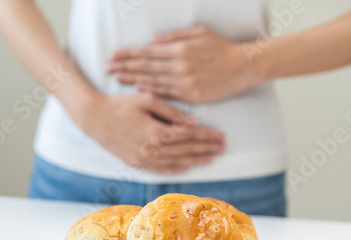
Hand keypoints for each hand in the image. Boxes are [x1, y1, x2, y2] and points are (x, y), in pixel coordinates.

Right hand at [78, 93, 224, 173]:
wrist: (94, 118)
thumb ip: (171, 112)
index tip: (221, 136)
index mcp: (155, 131)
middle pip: (185, 150)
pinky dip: (176, 169)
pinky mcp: (136, 163)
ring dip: (195, 160)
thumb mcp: (147, 100)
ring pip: (176, 162)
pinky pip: (160, 170)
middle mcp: (151, 149)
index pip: (188, 135)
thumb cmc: (121, 104)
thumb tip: (193, 121)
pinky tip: (188, 166)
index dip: (206, 136)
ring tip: (211, 158)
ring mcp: (143, 159)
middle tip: (222, 148)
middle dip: (206, 149)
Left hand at [108, 26, 262, 103]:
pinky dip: (151, 91)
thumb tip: (152, 40)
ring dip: (133, 80)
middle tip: (107, 69)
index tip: (113, 56)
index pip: (147, 52)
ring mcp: (185, 83)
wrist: (244, 66)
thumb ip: (174, 36)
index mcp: (180, 49)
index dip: (128, 54)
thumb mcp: (200, 32)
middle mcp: (179, 66)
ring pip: (152, 81)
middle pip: (145, 67)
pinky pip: (167, 94)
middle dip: (124, 67)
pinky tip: (138, 90)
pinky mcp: (191, 95)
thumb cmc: (222, 47)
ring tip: (117, 79)